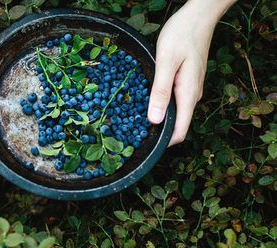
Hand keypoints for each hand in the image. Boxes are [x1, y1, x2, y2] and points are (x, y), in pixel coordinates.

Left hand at [148, 0, 234, 145]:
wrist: (198, 16)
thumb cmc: (182, 35)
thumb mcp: (166, 62)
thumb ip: (160, 91)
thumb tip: (155, 120)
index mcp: (188, 94)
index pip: (180, 131)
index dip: (165, 142)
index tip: (145, 146)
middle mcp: (192, 95)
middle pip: (177, 124)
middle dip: (158, 131)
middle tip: (132, 133)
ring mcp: (191, 88)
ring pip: (175, 112)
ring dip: (159, 117)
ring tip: (135, 119)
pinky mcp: (187, 81)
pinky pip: (175, 100)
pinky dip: (161, 104)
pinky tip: (147, 100)